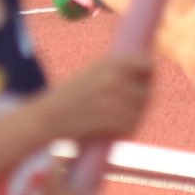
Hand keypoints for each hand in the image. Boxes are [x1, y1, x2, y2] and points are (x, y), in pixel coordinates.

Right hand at [37, 53, 151, 143]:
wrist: (44, 118)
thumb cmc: (68, 97)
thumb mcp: (91, 72)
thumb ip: (117, 70)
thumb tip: (150, 67)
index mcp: (109, 61)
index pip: (147, 64)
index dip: (150, 77)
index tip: (145, 85)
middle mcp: (112, 76)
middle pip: (146, 92)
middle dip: (142, 104)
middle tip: (130, 112)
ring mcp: (109, 97)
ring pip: (139, 112)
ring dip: (133, 120)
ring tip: (119, 123)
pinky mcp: (106, 118)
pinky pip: (129, 126)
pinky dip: (125, 132)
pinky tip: (114, 133)